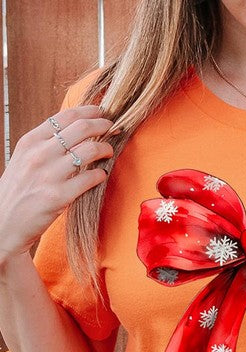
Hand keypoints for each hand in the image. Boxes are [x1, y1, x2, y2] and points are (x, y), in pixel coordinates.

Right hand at [0, 106, 117, 259]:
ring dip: (105, 149)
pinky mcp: (60, 196)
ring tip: (109, 152)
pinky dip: (101, 174)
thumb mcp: (24, 159)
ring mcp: (50, 175)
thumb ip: (45, 145)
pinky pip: (90, 178)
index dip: (89, 111)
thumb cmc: (18, 191)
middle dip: (102, 125)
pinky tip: (101, 175)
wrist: (4, 222)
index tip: (101, 112)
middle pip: (81, 129)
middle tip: (112, 128)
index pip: (65, 117)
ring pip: (89, 151)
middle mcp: (39, 154)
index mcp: (30, 142)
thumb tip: (73, 132)